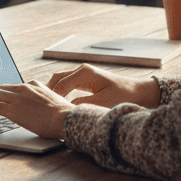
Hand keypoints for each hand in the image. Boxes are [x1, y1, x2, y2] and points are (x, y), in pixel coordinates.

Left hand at [0, 80, 71, 139]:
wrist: (66, 118)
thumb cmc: (65, 115)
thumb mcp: (54, 102)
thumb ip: (44, 101)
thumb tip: (44, 111)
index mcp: (34, 85)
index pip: (13, 87)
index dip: (5, 95)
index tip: (3, 103)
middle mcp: (24, 88)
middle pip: (1, 89)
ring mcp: (17, 98)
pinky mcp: (13, 109)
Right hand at [45, 64, 159, 108]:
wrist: (140, 91)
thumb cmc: (124, 96)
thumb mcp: (103, 103)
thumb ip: (83, 105)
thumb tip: (66, 109)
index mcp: (84, 73)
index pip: (60, 85)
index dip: (52, 98)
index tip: (46, 110)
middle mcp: (82, 70)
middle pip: (57, 78)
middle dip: (48, 91)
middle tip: (40, 106)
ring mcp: (84, 72)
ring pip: (61, 79)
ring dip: (53, 90)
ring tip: (47, 105)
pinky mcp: (87, 78)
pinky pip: (68, 82)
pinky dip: (61, 90)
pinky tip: (59, 102)